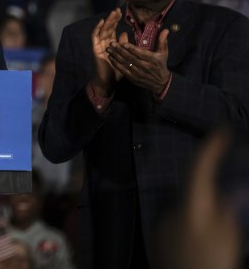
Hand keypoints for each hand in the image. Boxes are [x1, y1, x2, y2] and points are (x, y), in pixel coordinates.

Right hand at [89, 8, 122, 95]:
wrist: (107, 82)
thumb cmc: (116, 71)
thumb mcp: (123, 57)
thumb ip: (124, 45)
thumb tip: (124, 33)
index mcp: (111, 44)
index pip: (113, 29)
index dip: (116, 21)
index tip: (122, 12)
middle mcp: (104, 43)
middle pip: (107, 28)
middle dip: (112, 18)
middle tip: (117, 9)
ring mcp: (99, 45)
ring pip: (102, 30)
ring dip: (107, 21)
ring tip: (112, 13)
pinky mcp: (95, 49)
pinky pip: (94, 37)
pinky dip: (97, 28)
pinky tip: (102, 22)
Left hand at [106, 29, 170, 94]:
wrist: (160, 83)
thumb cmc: (160, 64)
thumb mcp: (164, 53)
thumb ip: (162, 41)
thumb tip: (166, 30)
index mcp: (153, 59)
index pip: (141, 54)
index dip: (132, 49)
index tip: (124, 43)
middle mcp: (145, 67)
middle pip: (131, 58)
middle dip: (120, 51)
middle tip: (111, 44)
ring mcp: (138, 73)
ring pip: (125, 64)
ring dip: (116, 56)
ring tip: (108, 49)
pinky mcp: (133, 78)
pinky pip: (123, 71)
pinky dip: (116, 64)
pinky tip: (111, 58)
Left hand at [158, 131, 239, 268]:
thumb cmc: (210, 264)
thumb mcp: (228, 237)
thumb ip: (229, 211)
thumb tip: (228, 192)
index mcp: (191, 205)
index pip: (199, 167)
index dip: (210, 148)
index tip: (221, 130)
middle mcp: (172, 211)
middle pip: (195, 192)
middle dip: (212, 193)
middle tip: (229, 200)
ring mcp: (162, 227)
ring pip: (189, 213)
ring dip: (203, 216)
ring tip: (218, 238)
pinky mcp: (158, 243)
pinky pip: (180, 228)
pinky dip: (193, 230)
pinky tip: (201, 246)